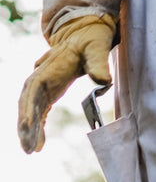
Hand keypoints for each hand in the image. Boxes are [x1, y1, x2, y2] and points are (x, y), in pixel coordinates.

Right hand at [18, 13, 116, 153]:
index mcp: (50, 66)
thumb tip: (104, 81)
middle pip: (27, 102)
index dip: (28, 107)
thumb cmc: (92, 37)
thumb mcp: (98, 45)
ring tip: (32, 150)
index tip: (27, 125)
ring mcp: (44, 84)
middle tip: (28, 148)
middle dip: (26, 125)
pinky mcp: (49, 91)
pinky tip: (39, 143)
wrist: (86, 30)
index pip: (34, 88)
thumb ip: (99, 62)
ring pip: (31, 109)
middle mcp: (41, 75)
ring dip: (30, 129)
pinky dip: (38, 126)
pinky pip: (39, 111)